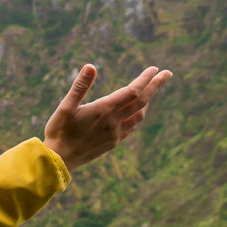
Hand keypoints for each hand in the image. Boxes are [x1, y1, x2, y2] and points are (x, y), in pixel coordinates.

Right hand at [42, 63, 172, 171]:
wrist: (58, 160)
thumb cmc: (59, 131)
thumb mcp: (66, 106)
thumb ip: (80, 86)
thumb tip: (91, 66)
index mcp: (104, 110)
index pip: (132, 91)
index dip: (145, 79)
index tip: (155, 68)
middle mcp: (114, 122)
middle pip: (142, 101)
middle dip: (155, 86)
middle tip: (167, 73)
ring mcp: (115, 134)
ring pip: (139, 115)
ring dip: (147, 102)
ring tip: (150, 92)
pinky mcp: (112, 143)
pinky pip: (131, 127)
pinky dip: (137, 116)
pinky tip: (135, 114)